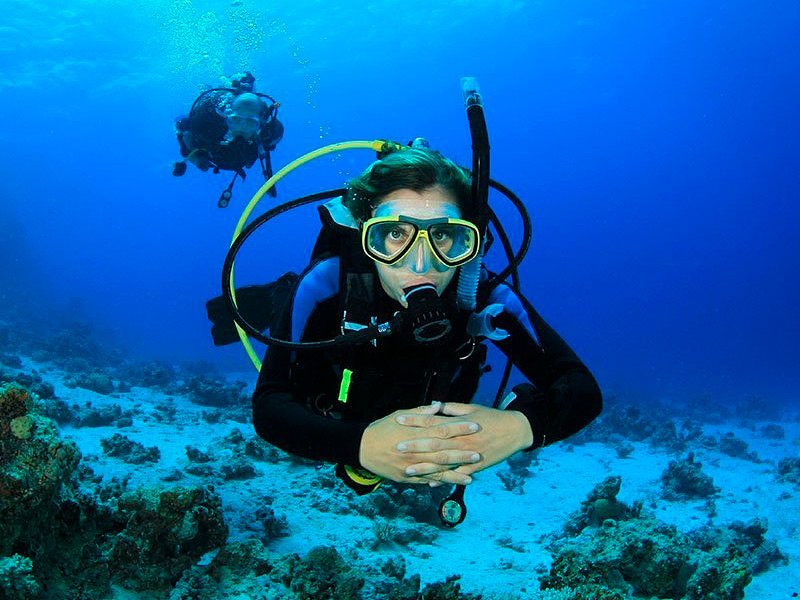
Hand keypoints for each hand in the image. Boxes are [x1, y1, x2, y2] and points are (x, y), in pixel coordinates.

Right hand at [359, 402, 481, 484]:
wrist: (361, 448)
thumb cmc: (382, 429)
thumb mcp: (400, 415)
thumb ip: (421, 413)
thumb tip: (439, 407)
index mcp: (415, 434)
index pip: (443, 430)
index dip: (460, 428)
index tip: (475, 426)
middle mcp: (415, 452)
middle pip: (443, 453)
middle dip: (462, 454)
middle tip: (479, 454)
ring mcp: (411, 467)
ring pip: (437, 472)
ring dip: (455, 474)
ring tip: (471, 476)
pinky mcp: (406, 478)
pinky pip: (425, 481)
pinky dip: (439, 483)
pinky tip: (450, 484)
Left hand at [396, 403, 532, 479]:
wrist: (515, 431)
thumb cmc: (491, 417)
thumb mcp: (471, 408)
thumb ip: (451, 409)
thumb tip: (433, 404)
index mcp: (459, 424)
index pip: (432, 421)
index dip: (415, 421)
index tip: (399, 419)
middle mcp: (462, 440)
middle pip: (434, 443)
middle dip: (415, 445)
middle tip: (397, 447)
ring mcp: (468, 455)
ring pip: (443, 463)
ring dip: (425, 467)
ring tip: (408, 470)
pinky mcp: (476, 467)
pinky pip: (457, 475)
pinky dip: (444, 479)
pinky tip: (430, 483)